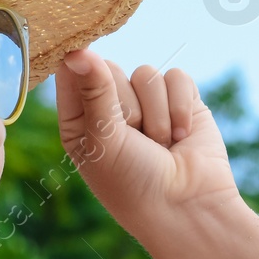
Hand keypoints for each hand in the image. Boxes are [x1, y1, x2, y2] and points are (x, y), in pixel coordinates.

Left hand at [53, 46, 241, 239]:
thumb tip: (77, 51)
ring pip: (146, 74)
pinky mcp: (181, 101)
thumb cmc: (133, 184)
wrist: (187, 207)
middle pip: (111, 69)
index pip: (71, 75)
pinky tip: (182, 136)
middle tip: (134, 138)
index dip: (78, 67)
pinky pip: (177, 78)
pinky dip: (180, 108)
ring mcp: (148, 104)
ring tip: (161, 145)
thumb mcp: (104, 139)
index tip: (81, 63)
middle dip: (126, 105)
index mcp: (80, 121)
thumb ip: (94, 91)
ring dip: (156, 114)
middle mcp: (111, 110)